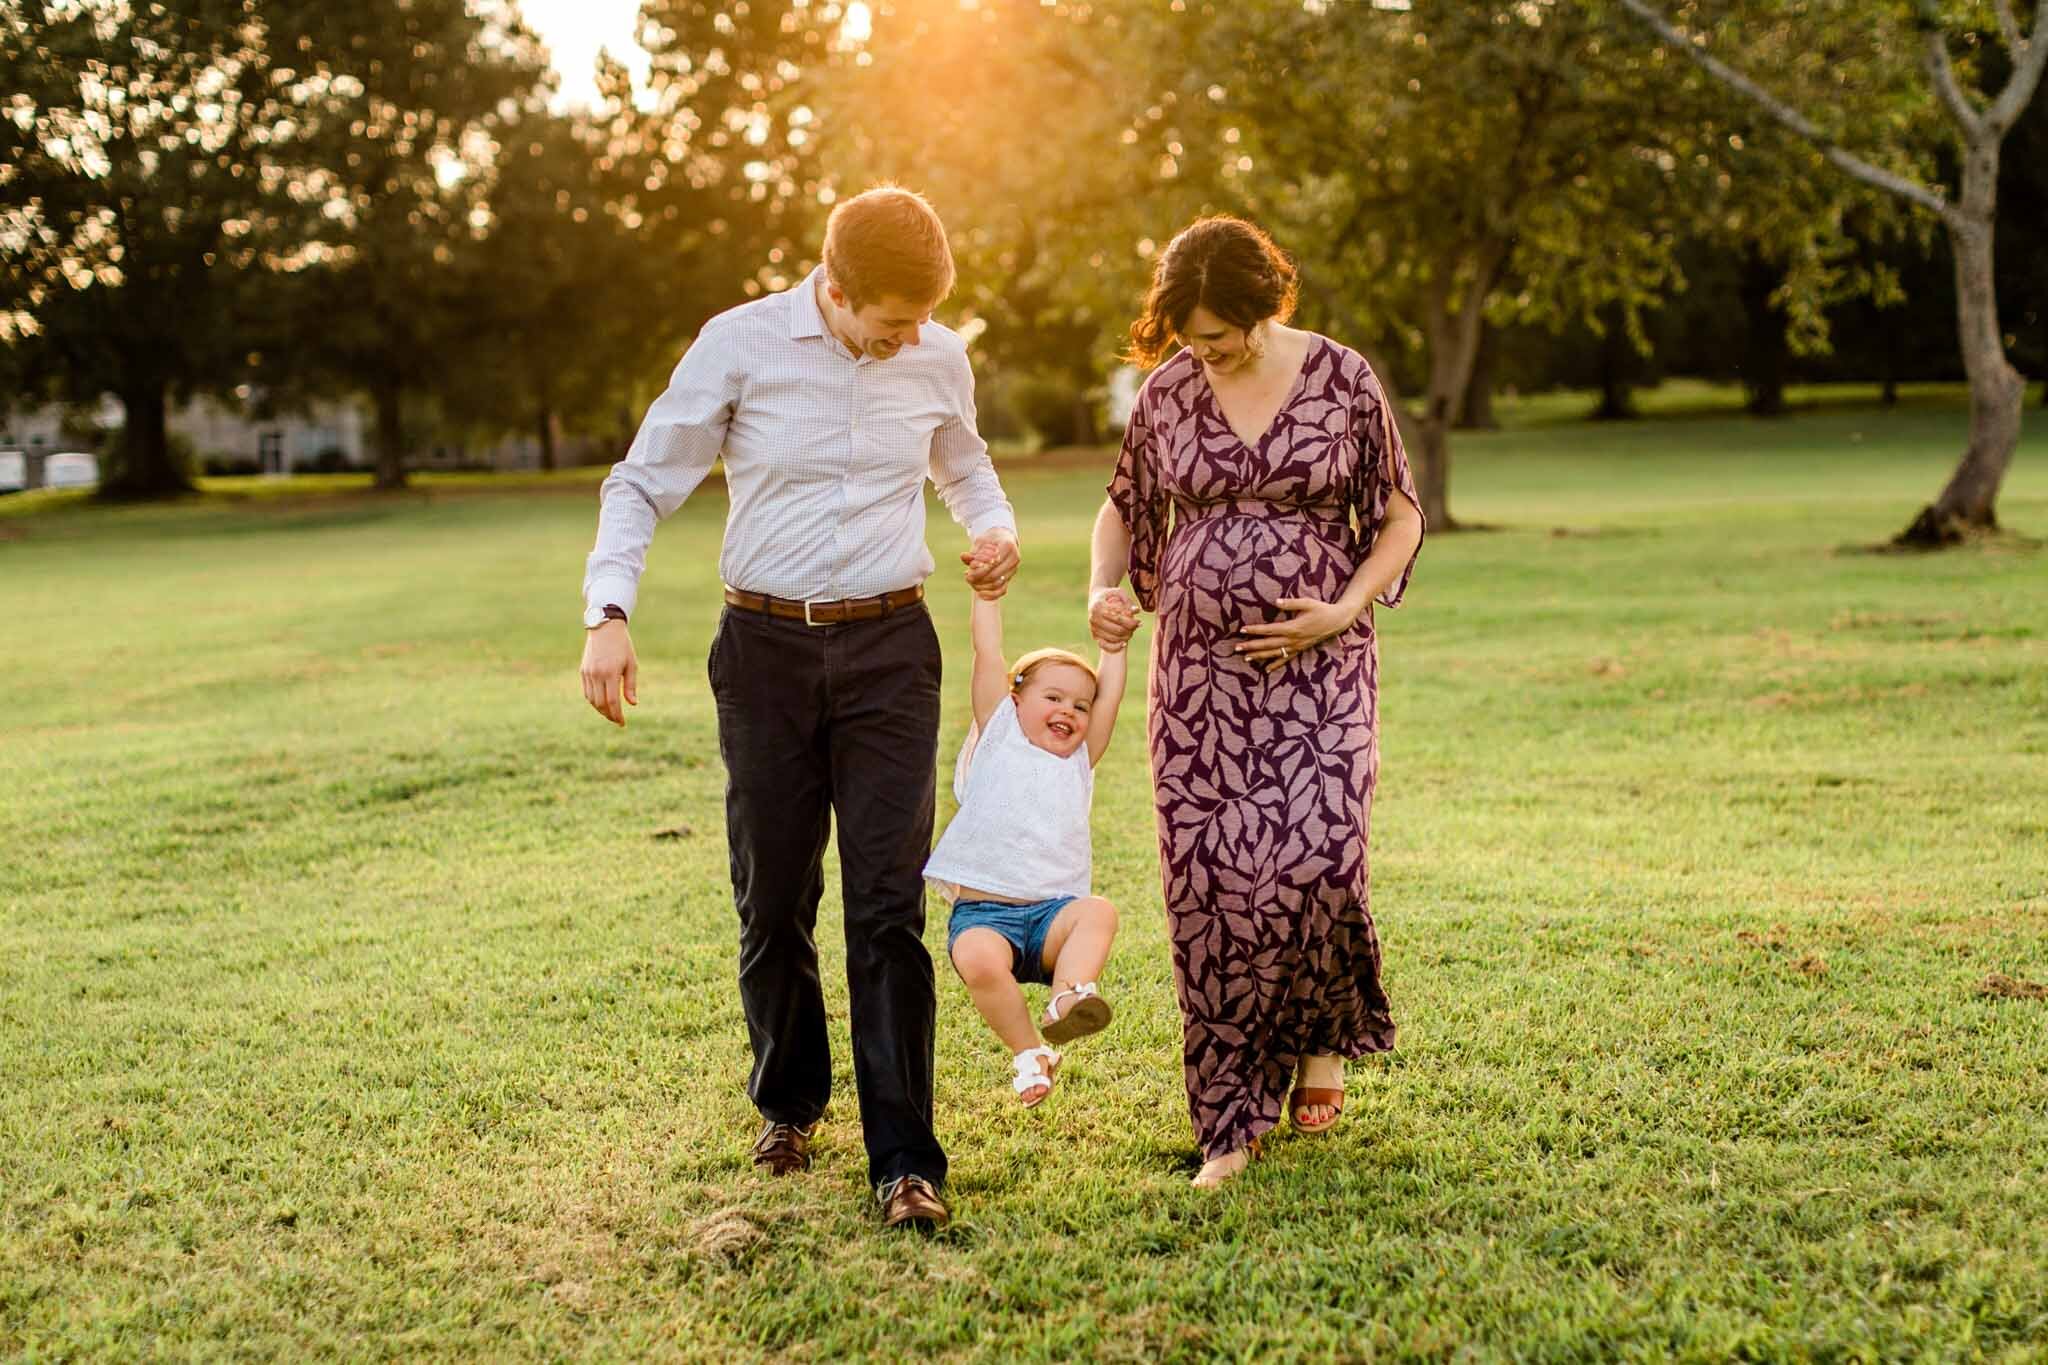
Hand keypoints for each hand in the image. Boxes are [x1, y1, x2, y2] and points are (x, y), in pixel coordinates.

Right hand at [580, 620, 638, 725]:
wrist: (604, 627)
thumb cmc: (622, 646)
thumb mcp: (631, 664)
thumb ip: (630, 685)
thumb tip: (632, 704)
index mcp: (611, 672)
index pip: (612, 701)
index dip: (617, 715)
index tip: (623, 723)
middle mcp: (597, 674)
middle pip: (600, 703)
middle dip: (609, 715)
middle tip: (617, 720)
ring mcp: (588, 673)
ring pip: (591, 699)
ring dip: (600, 709)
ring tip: (610, 713)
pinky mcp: (583, 671)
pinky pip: (587, 691)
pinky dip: (593, 700)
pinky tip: (602, 703)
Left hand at [961, 527, 1019, 599]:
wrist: (1003, 539)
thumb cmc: (990, 540)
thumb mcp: (981, 542)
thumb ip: (973, 551)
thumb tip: (963, 557)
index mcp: (1007, 546)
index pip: (993, 562)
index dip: (980, 569)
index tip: (968, 570)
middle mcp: (1014, 558)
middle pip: (995, 575)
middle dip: (979, 578)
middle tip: (967, 578)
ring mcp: (1014, 569)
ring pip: (998, 584)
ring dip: (983, 586)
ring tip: (971, 582)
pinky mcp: (1010, 576)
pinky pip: (1002, 590)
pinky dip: (992, 595)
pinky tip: (980, 594)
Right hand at [1088, 585, 1139, 651]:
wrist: (1096, 598)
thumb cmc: (1110, 594)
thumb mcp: (1119, 592)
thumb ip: (1128, 601)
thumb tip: (1136, 611)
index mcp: (1099, 607)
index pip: (1119, 618)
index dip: (1131, 622)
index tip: (1139, 621)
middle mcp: (1094, 618)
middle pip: (1117, 630)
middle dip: (1130, 630)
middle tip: (1137, 626)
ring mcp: (1093, 628)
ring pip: (1113, 638)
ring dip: (1126, 637)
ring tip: (1132, 632)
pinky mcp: (1094, 635)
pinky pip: (1105, 646)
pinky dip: (1115, 647)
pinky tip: (1124, 643)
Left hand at [1234, 596, 1359, 671]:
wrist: (1337, 621)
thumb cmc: (1321, 609)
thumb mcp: (1307, 603)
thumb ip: (1291, 603)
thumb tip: (1276, 601)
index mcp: (1293, 627)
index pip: (1270, 629)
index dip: (1255, 630)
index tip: (1242, 630)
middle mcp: (1293, 640)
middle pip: (1268, 644)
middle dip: (1252, 646)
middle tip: (1237, 648)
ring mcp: (1297, 646)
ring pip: (1275, 654)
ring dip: (1260, 656)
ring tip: (1246, 659)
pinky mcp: (1300, 649)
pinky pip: (1286, 659)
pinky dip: (1276, 665)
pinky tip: (1266, 670)